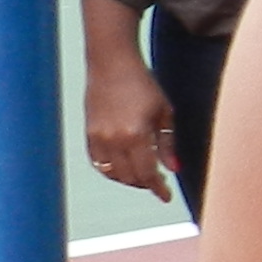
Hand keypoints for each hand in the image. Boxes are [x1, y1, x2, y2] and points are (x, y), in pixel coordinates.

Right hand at [86, 51, 178, 197]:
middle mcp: (114, 140)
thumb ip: (167, 144)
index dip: (158, 188)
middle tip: (158, 182)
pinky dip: (111, 171)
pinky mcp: (88, 134)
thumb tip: (173, 169)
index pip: (148, 173)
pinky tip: (124, 167)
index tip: (166, 197)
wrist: (111, 64)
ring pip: (113, 174)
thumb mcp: (164, 112)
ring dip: (129, 180)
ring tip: (144, 176)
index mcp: (136, 134)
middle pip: (130, 177)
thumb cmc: (143, 85)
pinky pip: (98, 163)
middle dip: (146, 184)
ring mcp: (98, 138)